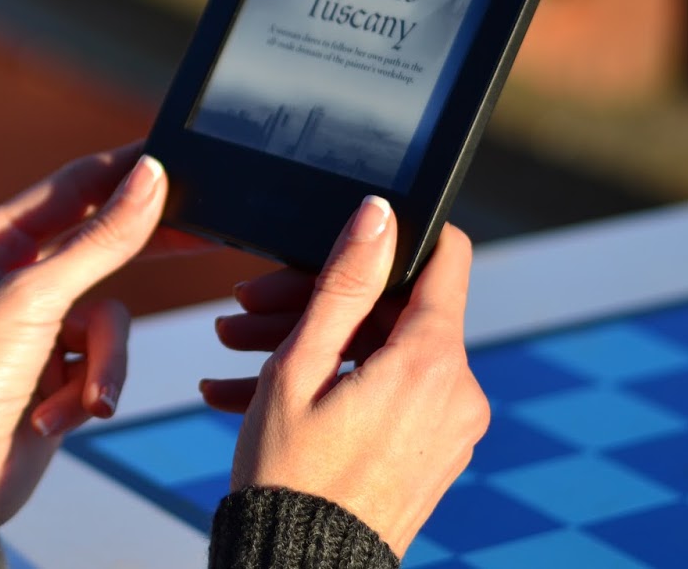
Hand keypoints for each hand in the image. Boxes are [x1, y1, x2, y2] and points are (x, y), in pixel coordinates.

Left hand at [0, 144, 192, 522]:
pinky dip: (91, 391)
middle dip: (142, 255)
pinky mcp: (57, 375)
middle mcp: (10, 277)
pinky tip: (56, 421)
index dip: (123, 169)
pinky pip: (104, 363)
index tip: (174, 151)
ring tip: (83, 399)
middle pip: (99, 245)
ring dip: (103, 363)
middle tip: (205, 232)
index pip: (71, 188)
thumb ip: (102, 239)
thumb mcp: (38, 298)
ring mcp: (36, 327)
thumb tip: (151, 176)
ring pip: (111, 318)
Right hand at [201, 198, 489, 556]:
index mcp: (433, 362)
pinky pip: (380, 397)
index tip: (337, 238)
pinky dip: (326, 387)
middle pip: (393, 311)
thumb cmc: (292, 474)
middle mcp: (457, 392)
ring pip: (377, 354)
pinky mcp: (429, 453)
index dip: (392, 236)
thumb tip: (380, 214)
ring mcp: (447, 427)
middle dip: (314, 301)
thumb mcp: (302, 363)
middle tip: (242, 309)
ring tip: (231, 354)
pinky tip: (250, 393)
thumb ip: (344, 282)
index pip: (445, 257)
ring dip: (306, 346)